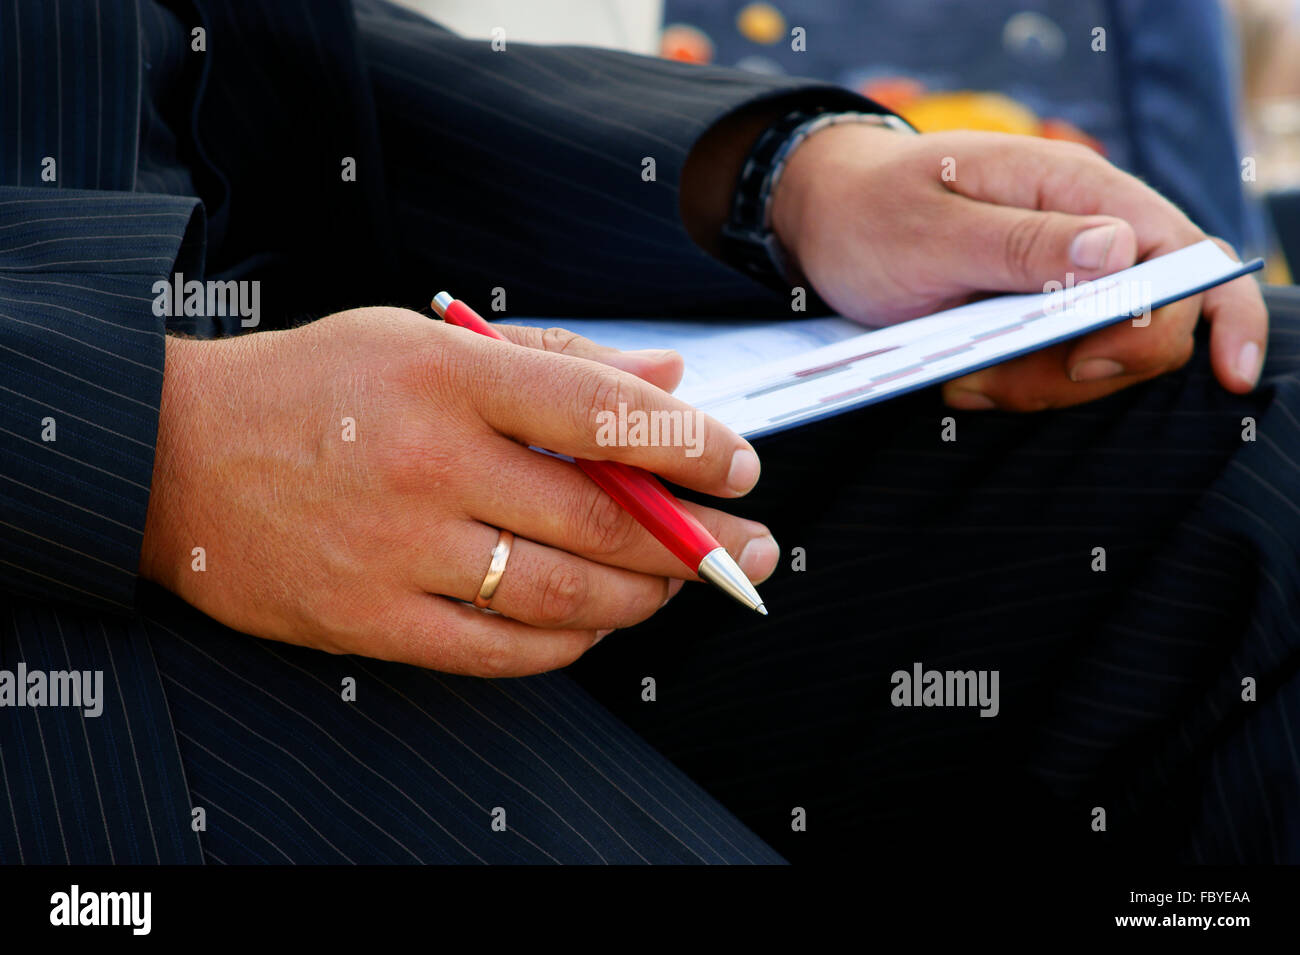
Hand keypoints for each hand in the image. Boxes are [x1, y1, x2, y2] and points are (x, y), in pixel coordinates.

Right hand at [140, 308, 777, 675]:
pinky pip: (501, 650)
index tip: (743, 466)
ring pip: (564, 593)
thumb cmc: (315, 387)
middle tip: (753, 551)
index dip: (693, 445)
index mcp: (449, 375)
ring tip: (678, 584)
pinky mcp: (369, 619)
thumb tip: (670, 385)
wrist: (173, 456)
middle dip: (698, 541)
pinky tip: (597, 620)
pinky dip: (569, 641)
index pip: (603, 413)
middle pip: (601, 518)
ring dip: (643, 596)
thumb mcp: (426, 340)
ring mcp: (397, 549)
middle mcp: (429, 462)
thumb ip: (556, 361)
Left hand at [771, 126, 1266, 410]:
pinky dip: (1018, 389)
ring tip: (958, 379)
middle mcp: (1088, 232)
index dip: (1210, 316)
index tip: (1177, 375)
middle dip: (1082, 372)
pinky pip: (1058, 367)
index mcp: (1078, 190)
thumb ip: (1020, 242)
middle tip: (988, 382)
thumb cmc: (870, 211)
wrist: (823, 218)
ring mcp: (1065, 278)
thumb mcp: (928, 230)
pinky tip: (962, 383)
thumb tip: (1120, 252)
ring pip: (1102, 358)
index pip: (1185, 252)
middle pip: (1151, 322)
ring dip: (1038, 387)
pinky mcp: (1036, 315)